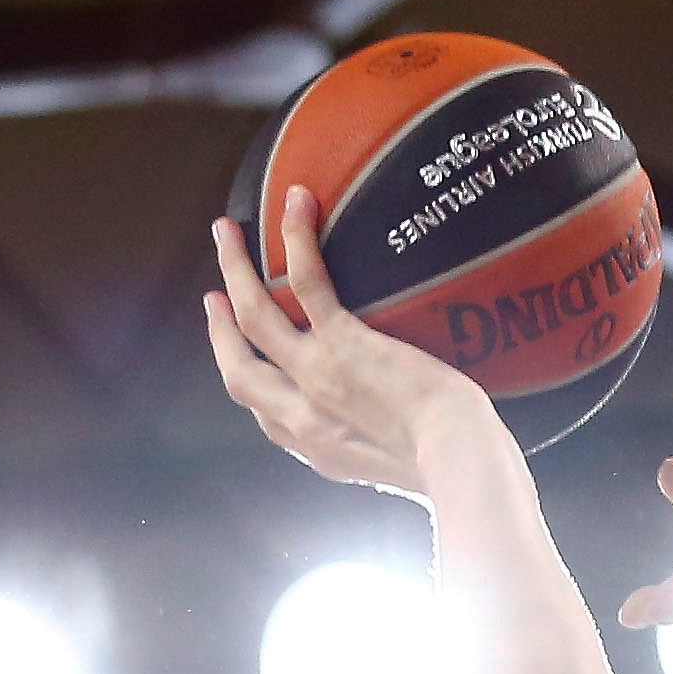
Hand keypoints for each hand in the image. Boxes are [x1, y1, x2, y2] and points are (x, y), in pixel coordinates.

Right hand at [205, 189, 501, 498]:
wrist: (459, 461)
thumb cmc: (451, 466)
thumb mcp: (403, 468)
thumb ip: (385, 442)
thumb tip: (407, 425)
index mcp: (318, 450)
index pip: (265, 417)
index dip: (246, 381)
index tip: (240, 356)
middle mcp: (304, 417)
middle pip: (237, 370)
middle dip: (218, 330)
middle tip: (213, 294)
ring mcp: (317, 377)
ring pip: (254, 316)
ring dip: (234, 268)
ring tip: (226, 231)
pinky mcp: (343, 343)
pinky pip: (305, 283)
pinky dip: (296, 240)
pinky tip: (295, 205)